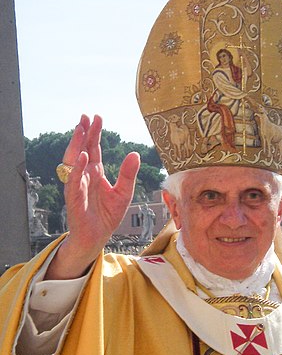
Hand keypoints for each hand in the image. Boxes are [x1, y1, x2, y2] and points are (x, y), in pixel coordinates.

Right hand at [46, 115, 139, 278]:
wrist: (96, 237)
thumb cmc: (108, 216)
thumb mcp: (124, 193)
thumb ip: (128, 174)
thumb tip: (135, 153)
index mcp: (95, 173)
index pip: (93, 149)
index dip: (94, 133)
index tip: (96, 117)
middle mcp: (84, 176)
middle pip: (82, 150)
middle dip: (83, 133)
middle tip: (85, 116)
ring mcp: (77, 186)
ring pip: (73, 161)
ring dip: (76, 145)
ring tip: (80, 130)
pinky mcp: (74, 198)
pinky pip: (74, 181)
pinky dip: (78, 169)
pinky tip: (83, 157)